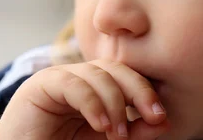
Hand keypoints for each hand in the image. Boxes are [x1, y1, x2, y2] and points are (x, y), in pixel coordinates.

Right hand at [0, 60, 169, 139]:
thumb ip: (130, 132)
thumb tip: (162, 121)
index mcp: (94, 89)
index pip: (126, 77)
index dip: (145, 92)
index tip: (162, 119)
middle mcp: (78, 78)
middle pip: (115, 68)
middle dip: (138, 90)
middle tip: (154, 117)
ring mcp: (59, 78)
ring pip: (96, 73)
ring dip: (114, 103)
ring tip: (117, 134)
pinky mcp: (40, 85)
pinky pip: (72, 83)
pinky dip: (91, 102)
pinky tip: (101, 125)